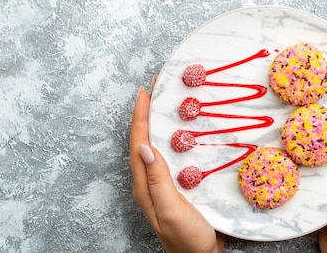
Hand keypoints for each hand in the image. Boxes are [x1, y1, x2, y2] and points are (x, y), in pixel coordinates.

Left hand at [130, 80, 223, 252]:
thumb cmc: (187, 239)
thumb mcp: (172, 210)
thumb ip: (157, 180)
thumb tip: (145, 146)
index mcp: (145, 185)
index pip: (139, 143)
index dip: (141, 117)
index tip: (145, 92)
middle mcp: (150, 182)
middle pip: (144, 140)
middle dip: (148, 113)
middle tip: (157, 89)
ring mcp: (164, 184)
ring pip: (158, 146)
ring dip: (160, 123)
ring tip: (168, 102)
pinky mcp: (178, 187)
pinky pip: (172, 155)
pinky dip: (175, 137)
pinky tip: (185, 131)